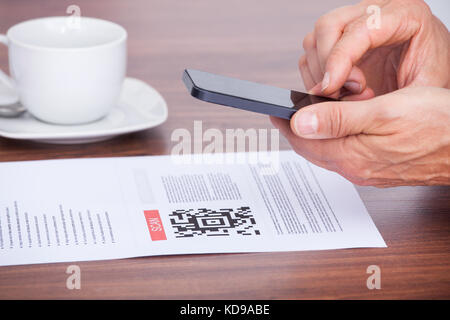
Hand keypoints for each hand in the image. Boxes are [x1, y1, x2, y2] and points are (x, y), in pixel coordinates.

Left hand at [271, 87, 449, 186]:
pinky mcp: (377, 170)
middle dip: (296, 131)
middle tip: (286, 113)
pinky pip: (344, 155)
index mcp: (351, 156)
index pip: (304, 142)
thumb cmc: (436, 125)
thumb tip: (300, 123)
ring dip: (315, 136)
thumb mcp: (384, 113)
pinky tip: (337, 128)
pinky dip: (333, 140)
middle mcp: (355, 169)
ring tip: (308, 116)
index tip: (273, 111)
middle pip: (312, 150)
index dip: (285, 125)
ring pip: (327, 153)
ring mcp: (366, 172)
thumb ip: (338, 119)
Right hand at [300, 0, 449, 98]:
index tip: (332, 89)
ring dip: (319, 74)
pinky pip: (309, 55)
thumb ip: (380, 100)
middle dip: (326, 65)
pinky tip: (336, 91)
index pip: (358, 29)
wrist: (429, 85)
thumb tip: (334, 106)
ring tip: (344, 95)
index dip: (339, 59)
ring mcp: (352, 25)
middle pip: (328, 27)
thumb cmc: (430, 83)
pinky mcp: (337, 41)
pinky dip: (315, 78)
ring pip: (314, 40)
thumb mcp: (418, 94)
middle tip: (342, 93)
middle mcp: (374, 12)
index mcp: (404, 14)